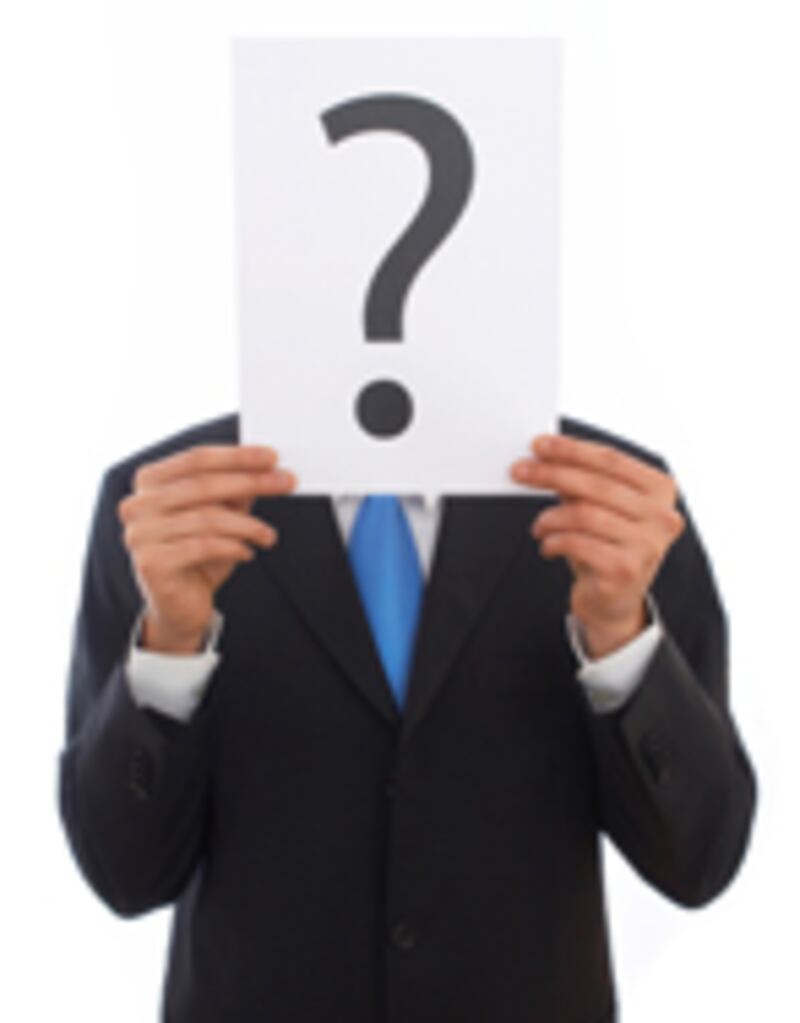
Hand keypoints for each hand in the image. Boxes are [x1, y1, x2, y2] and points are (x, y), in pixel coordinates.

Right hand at [117, 444, 297, 652]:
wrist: (179, 606)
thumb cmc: (198, 555)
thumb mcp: (220, 515)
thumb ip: (234, 490)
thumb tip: (264, 467)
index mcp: (149, 483)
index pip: (197, 459)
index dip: (237, 456)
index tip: (272, 457)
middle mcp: (137, 505)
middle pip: (203, 485)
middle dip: (251, 482)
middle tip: (285, 483)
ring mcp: (140, 534)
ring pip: (207, 518)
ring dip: (247, 525)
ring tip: (268, 535)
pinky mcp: (151, 563)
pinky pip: (203, 547)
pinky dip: (233, 547)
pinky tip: (248, 553)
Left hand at [510, 434, 684, 657]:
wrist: (614, 601)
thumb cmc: (606, 546)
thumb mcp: (600, 508)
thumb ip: (582, 482)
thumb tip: (544, 457)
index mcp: (660, 490)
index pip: (611, 460)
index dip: (572, 450)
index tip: (539, 445)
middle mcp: (661, 516)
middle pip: (596, 485)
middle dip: (551, 474)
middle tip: (520, 471)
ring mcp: (646, 545)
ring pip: (584, 514)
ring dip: (550, 517)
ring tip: (539, 525)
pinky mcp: (625, 570)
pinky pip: (576, 543)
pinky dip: (553, 541)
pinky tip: (547, 545)